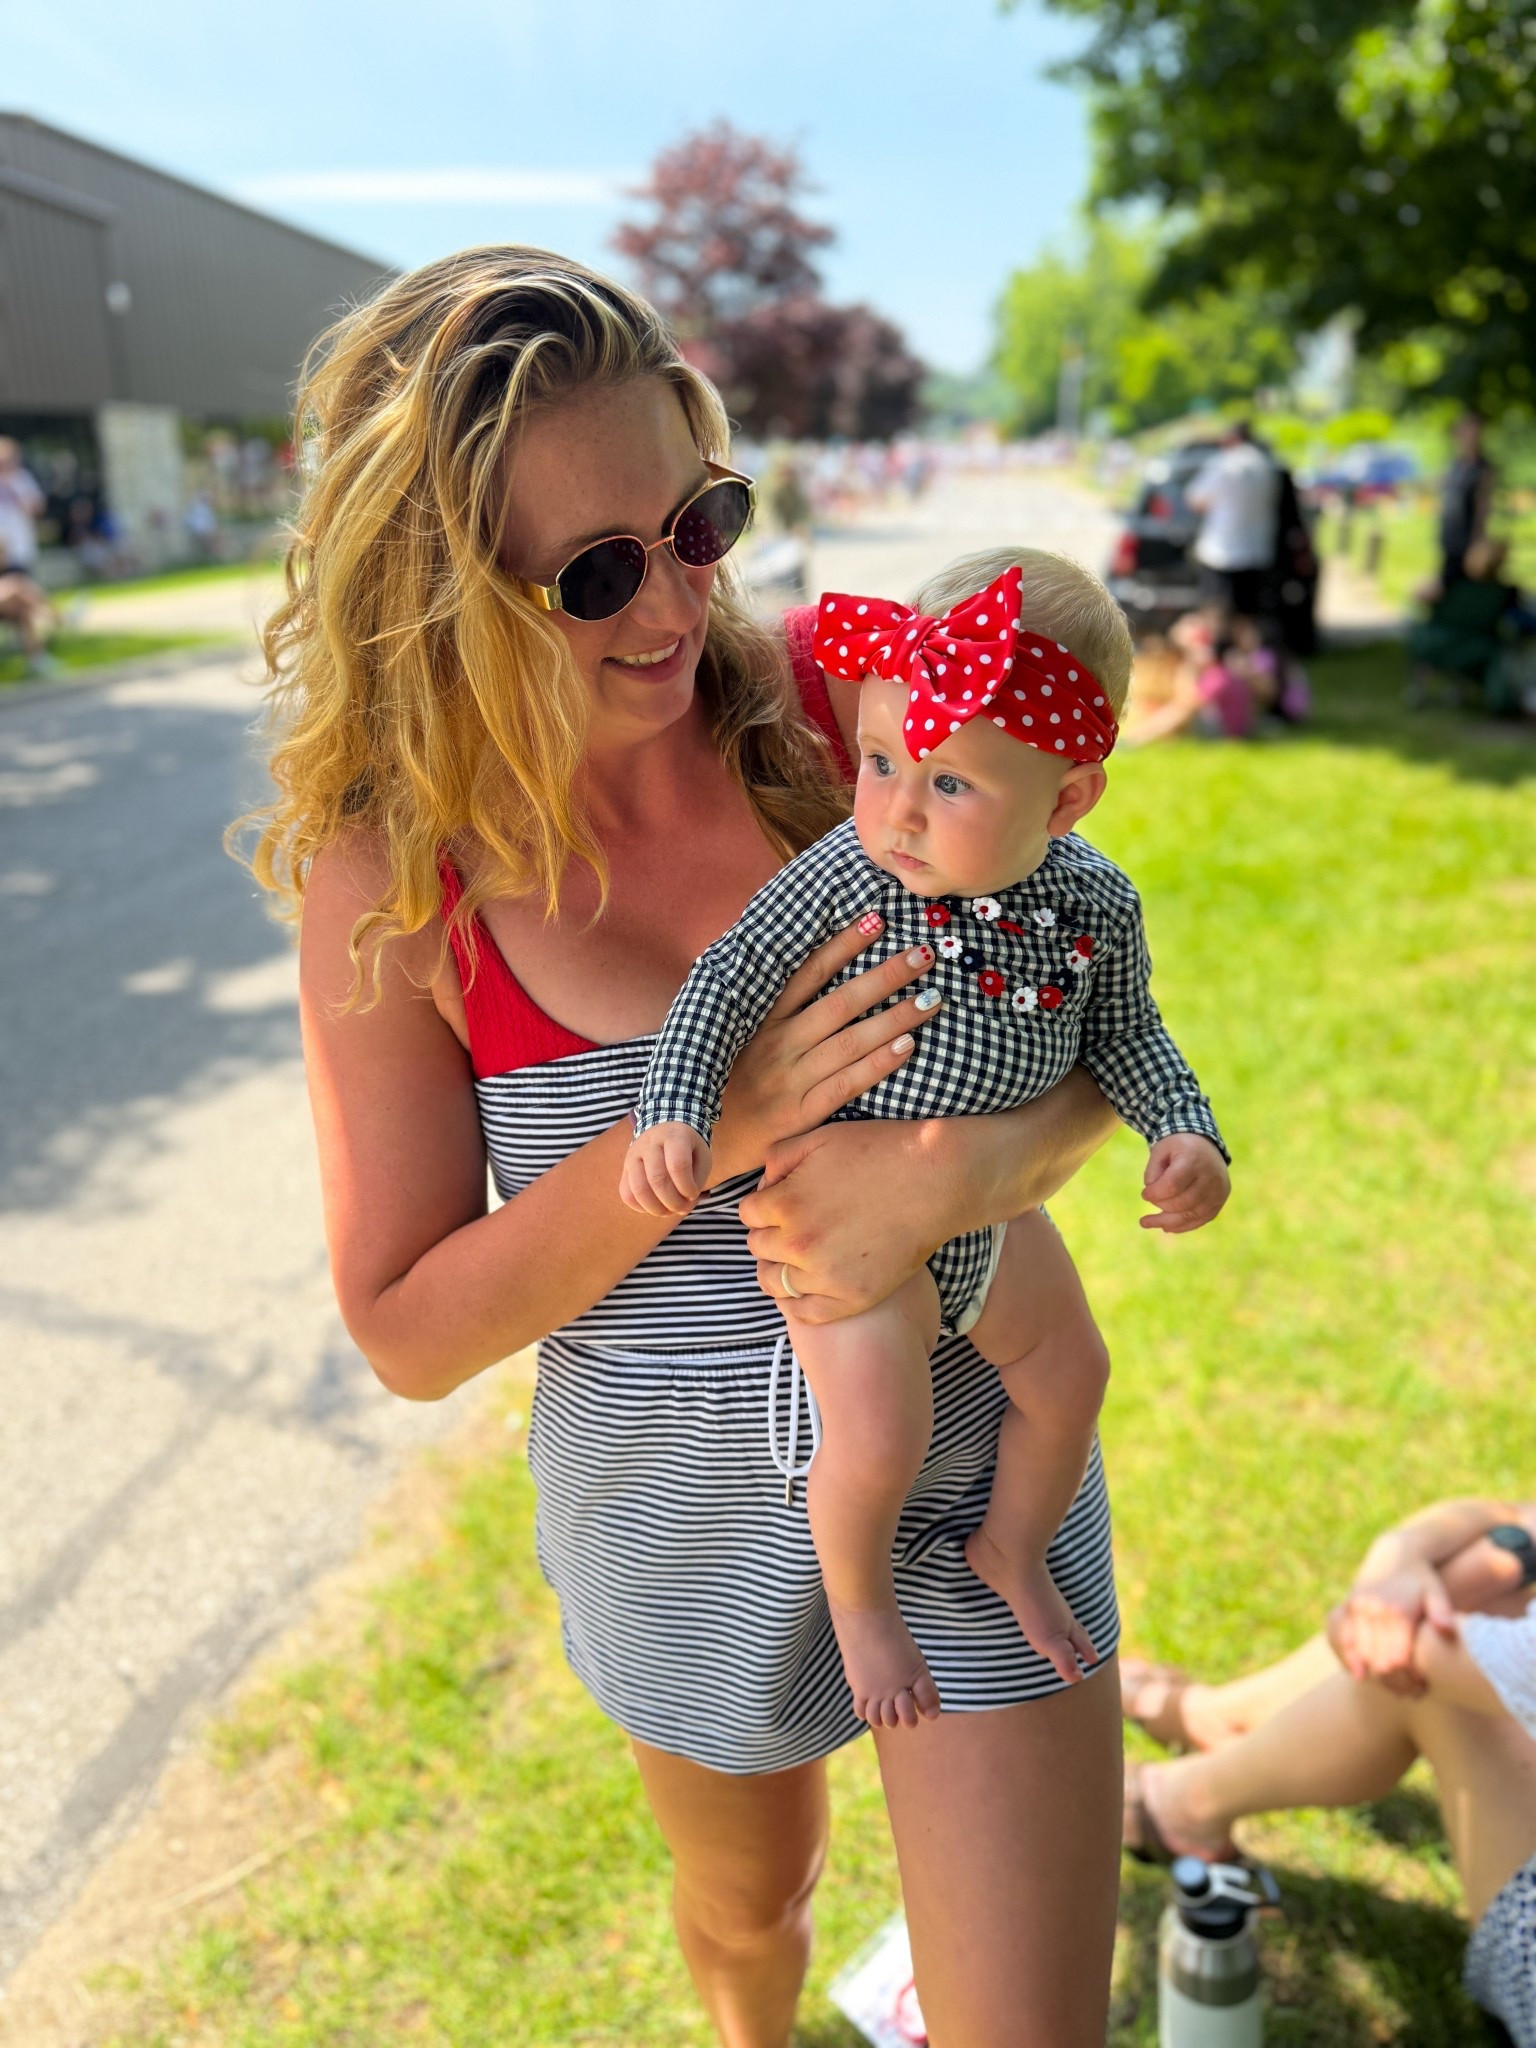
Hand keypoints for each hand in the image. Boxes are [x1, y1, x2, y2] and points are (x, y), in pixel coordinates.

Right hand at [620, 1123, 711, 1217]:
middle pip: (657, 1179)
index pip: (678, 1165)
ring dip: (656, 1209)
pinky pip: (626, 1194)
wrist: (666, 1129)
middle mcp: (649, 1143)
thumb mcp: (702, 1158)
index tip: (694, 1194)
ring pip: (638, 1189)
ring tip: (669, 1210)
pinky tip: (655, 1206)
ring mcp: (633, 1155)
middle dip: (673, 1202)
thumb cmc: (688, 1148)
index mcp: (674, 1135)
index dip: (687, 1187)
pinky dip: (641, 1207)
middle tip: (682, 1208)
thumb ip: (696, 1182)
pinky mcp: (625, 1168)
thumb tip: (682, 1206)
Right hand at [706, 916, 943, 1183]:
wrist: (700, 1143)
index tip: (877, 920)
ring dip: (894, 1018)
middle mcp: (777, 1044)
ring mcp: (790, 1078)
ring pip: (850, 1041)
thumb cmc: (729, 1083)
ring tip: (931, 999)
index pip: (808, 973)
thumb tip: (811, 967)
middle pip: (839, 1003)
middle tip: (923, 955)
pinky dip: (878, 1064)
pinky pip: (847, 1084)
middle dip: (884, 976)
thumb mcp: (737, 1038)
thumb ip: (771, 1008)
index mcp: (762, 1019)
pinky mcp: (801, 1113)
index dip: (843, 945)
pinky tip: (908, 1046)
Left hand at [742, 1117, 959, 1323]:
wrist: (936, 1181)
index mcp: (785, 1204)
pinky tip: (808, 1286)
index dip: (765, 1204)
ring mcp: (825, 1276)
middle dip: (771, 1232)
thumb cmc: (880, 1152)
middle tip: (797, 1224)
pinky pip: (805, 1313)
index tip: (784, 1200)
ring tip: (800, 1256)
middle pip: (758, 1247)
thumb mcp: (820, 1138)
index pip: (747, 1214)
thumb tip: (764, 1185)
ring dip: (779, 1268)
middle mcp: (798, 1244)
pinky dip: (798, 1303)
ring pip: (774, 1283)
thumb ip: (779, 1159)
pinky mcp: (852, 1298)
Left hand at [1140, 1134, 1229, 1233]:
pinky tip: (1166, 1226)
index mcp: (1194, 1159)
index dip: (1155, 1194)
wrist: (1204, 1144)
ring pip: (1191, 1215)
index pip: (1172, 1185)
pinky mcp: (1220, 1200)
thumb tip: (1153, 1198)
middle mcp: (1211, 1176)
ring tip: (1146, 1222)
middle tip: (1150, 1199)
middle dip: (1161, 1205)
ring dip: (1167, 1222)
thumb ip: (1152, 1173)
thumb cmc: (1177, 1148)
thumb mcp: (1159, 1151)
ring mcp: (1218, 1190)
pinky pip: (1201, 1219)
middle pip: (1182, 1203)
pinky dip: (1182, 1225)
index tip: (1144, 1194)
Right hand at [1326, 1561, 1456, 1694]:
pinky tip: (1361, 1673)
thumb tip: (1447, 1629)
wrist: (1395, 1553)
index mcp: (1397, 1612)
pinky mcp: (1346, 1607)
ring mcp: (1356, 1609)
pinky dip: (1348, 1657)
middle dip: (1393, 1682)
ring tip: (1393, 1687)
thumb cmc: (1423, 1580)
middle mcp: (1373, 1610)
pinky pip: (1341, 1638)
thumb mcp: (1436, 1592)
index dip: (1408, 1679)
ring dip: (1373, 1674)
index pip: (1398, 1660)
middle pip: (1378, 1661)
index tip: (1421, 1688)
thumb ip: (1442, 1611)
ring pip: (1359, 1654)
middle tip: (1410, 1693)